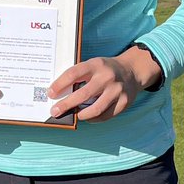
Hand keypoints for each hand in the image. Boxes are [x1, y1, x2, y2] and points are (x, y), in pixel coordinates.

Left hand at [47, 46, 162, 122]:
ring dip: (81, 115)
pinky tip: (88, 117)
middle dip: (66, 105)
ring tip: (75, 115)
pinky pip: (105, 116)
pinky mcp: (124, 102)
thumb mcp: (93, 65)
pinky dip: (94, 119)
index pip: (73, 74)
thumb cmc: (105, 69)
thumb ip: (80, 76)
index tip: (50, 93)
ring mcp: (117, 90)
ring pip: (95, 109)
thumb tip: (59, 94)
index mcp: (96, 64)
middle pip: (83, 94)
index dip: (60, 84)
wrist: (132, 70)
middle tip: (55, 111)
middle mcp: (107, 77)